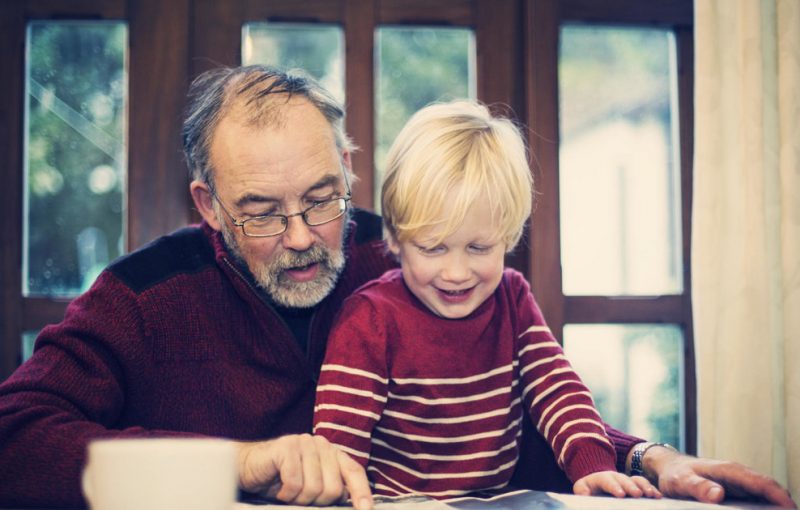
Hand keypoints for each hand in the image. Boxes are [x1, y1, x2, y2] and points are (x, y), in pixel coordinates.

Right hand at [234, 434, 372, 509]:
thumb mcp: (310, 486)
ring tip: (288, 493)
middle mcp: (321, 445)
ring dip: (298, 499)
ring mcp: (304, 443)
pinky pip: (295, 483)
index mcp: (332, 453)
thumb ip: (330, 488)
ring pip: (314, 488)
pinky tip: (279, 488)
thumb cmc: (280, 480)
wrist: (248, 467)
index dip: (362, 493)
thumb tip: (350, 501)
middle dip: (317, 502)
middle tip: (300, 499)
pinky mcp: (287, 447)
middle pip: (333, 488)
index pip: (354, 471)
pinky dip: (286, 493)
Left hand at [573, 470, 661, 497]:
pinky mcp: (636, 485)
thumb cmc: (589, 488)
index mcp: (602, 478)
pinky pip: (645, 485)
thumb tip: (584, 496)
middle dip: (631, 486)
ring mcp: (627, 480)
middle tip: (638, 494)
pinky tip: (659, 496)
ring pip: (637, 480)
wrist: (597, 481)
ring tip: (652, 495)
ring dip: (645, 486)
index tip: (621, 494)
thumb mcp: (582, 488)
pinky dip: (652, 489)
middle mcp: (616, 477)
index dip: (614, 487)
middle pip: (625, 480)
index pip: (607, 481)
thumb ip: (582, 491)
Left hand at [643, 446, 795, 507]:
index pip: (761, 482)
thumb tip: (718, 494)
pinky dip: (765, 509)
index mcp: (729, 471)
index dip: (779, 496)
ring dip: (775, 508)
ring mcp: (739, 484)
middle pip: (769, 490)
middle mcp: (738, 476)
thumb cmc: (676, 474)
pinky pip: (756, 501)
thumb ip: (698, 487)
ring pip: (765, 496)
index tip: (791, 509)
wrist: (670, 468)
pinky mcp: (737, 492)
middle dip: (783, 504)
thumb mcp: (681, 481)